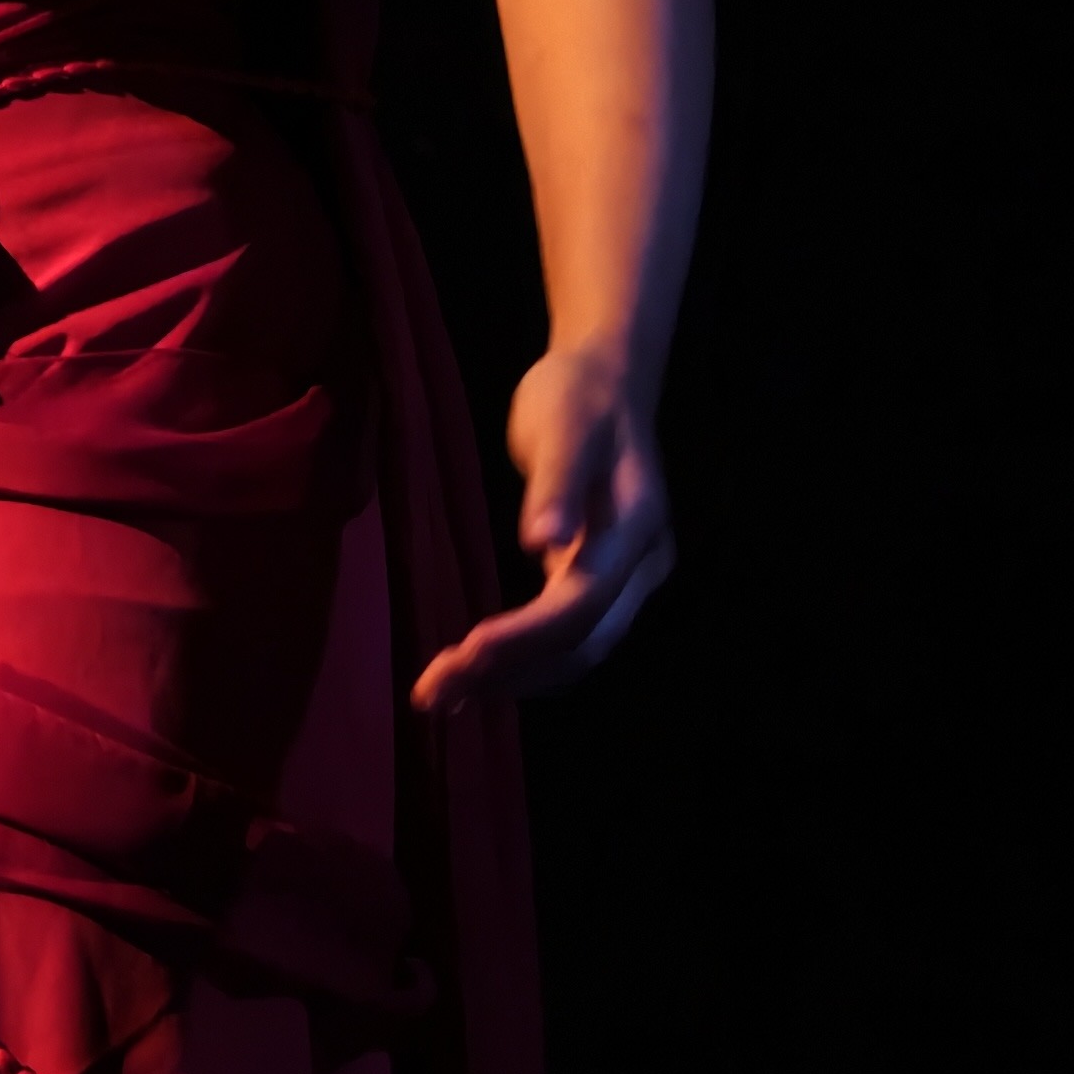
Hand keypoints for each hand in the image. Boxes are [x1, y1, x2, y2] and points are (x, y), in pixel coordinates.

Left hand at [411, 344, 675, 711]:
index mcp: (636, 527)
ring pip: (576, 652)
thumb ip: (555, 484)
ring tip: (441, 697)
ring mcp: (626, 577)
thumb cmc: (577, 394)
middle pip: (581, 643)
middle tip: (431, 695)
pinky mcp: (601, 579)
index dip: (525, 637)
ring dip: (512, 680)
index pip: (582, 603)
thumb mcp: (562, 424)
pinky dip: (524, 661)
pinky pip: (568, 636)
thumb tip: (541, 543)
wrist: (606, 375)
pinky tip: (476, 673)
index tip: (464, 654)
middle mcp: (642, 566)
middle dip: (508, 673)